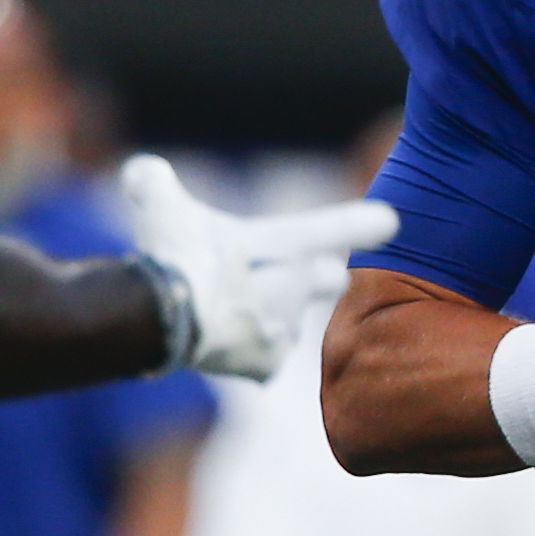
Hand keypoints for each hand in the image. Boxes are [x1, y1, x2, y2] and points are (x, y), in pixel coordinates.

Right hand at [123, 154, 399, 382]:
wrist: (162, 319)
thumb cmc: (169, 257)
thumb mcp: (157, 205)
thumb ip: (153, 182)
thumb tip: (142, 171)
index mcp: (284, 243)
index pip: (334, 230)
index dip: (361, 226)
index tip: (392, 221)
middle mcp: (297, 286)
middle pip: (326, 279)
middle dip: (315, 275)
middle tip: (275, 272)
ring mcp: (286, 328)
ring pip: (290, 319)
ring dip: (271, 314)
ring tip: (232, 307)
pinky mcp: (267, 364)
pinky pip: (267, 358)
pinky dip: (248, 351)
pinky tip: (222, 340)